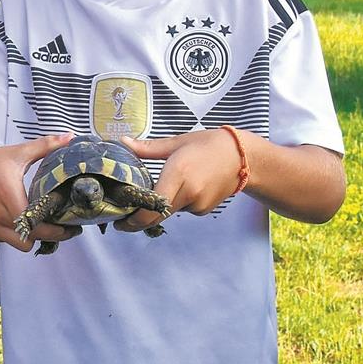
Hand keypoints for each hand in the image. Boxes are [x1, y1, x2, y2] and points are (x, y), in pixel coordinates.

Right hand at [0, 134, 73, 250]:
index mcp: (7, 193)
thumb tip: (70, 137)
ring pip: (22, 244)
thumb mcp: (18, 152)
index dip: (54, 229)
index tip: (71, 225)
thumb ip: (46, 145)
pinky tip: (29, 225)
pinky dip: (22, 236)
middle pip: (31, 236)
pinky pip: (11, 242)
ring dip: (36, 237)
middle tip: (67, 228)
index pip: (34, 222)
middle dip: (52, 235)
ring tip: (48, 226)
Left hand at [114, 130, 242, 232]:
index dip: (134, 219)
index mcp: (178, 173)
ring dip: (159, 207)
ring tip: (158, 192)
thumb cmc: (208, 145)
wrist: (242, 157)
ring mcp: (198, 203)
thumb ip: (147, 148)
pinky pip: (182, 210)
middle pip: (157, 215)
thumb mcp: (176, 143)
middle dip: (139, 219)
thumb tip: (123, 142)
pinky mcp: (204, 210)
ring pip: (168, 212)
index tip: (120, 222)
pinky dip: (176, 204)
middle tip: (124, 219)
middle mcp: (188, 192)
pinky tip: (182, 189)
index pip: (152, 206)